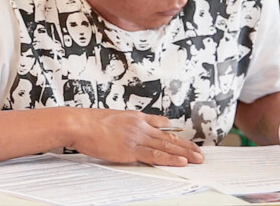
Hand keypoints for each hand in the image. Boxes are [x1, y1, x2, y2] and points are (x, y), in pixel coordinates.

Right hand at [68, 109, 203, 165]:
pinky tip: (181, 162)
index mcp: (136, 117)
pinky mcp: (131, 149)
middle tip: (200, 152)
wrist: (80, 124)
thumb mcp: (113, 117)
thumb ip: (126, 123)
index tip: (186, 139)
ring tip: (197, 159)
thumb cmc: (90, 122)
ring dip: (184, 153)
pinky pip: (155, 155)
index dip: (176, 134)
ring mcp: (137, 137)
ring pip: (166, 146)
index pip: (162, 125)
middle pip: (169, 137)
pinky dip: (170, 159)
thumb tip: (132, 126)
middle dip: (186, 146)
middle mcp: (140, 126)